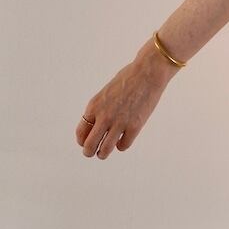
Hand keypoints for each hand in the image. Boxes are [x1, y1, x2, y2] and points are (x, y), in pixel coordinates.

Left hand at [75, 40, 178, 159]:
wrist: (147, 74)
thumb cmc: (127, 80)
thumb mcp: (106, 93)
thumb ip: (100, 109)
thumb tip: (97, 126)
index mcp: (94, 106)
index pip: (81, 131)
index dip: (81, 141)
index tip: (84, 143)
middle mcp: (104, 116)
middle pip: (90, 144)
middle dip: (89, 151)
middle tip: (91, 153)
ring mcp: (119, 122)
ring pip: (106, 149)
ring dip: (103, 154)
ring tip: (103, 154)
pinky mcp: (135, 126)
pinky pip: (123, 145)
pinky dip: (121, 146)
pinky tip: (122, 142)